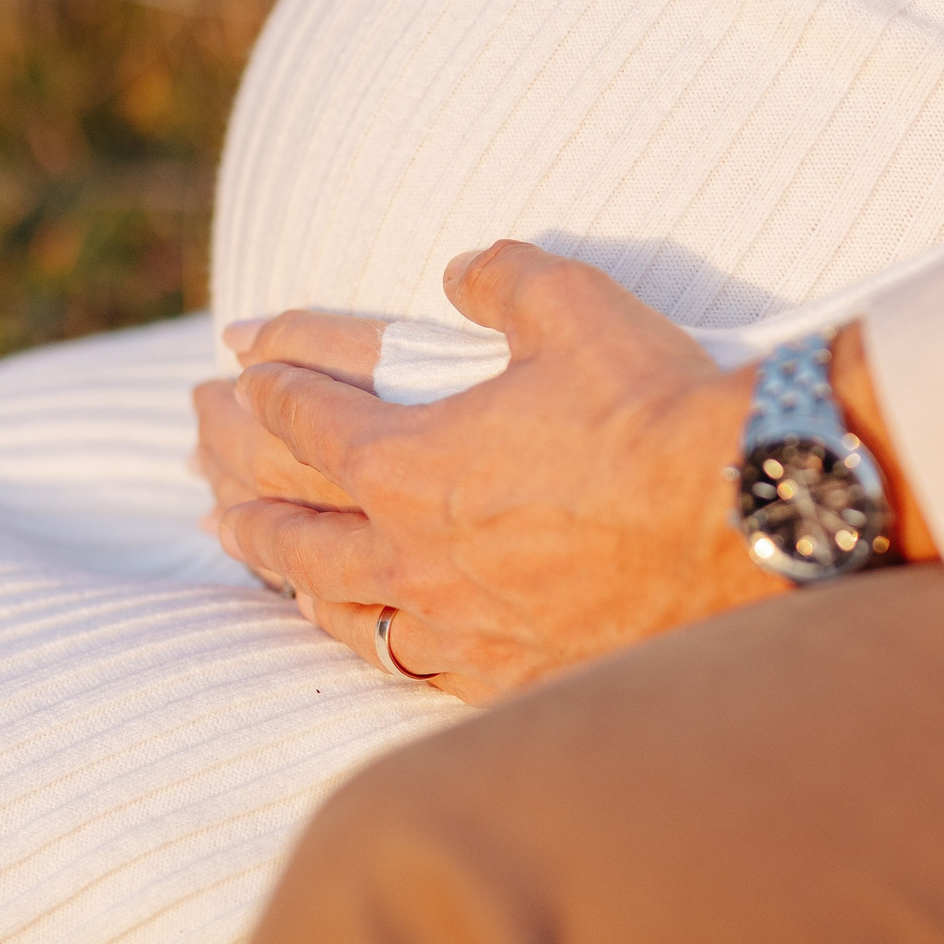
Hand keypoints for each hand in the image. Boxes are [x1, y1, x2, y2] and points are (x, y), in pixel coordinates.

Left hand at [203, 242, 786, 701]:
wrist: (740, 515)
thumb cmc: (653, 406)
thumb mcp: (570, 304)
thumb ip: (500, 279)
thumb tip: (466, 271)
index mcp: (410, 463)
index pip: (308, 421)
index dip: (270, 387)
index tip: (240, 369)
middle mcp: (415, 555)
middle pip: (294, 529)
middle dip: (240, 489)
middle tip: (203, 470)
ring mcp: (460, 623)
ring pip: (341, 608)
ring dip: (290, 575)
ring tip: (261, 558)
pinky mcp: (511, 672)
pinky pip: (415, 666)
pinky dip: (375, 641)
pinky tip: (373, 635)